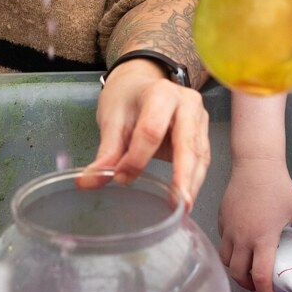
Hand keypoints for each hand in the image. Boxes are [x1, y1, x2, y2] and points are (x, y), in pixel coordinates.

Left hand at [88, 60, 211, 203]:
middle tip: (178, 203)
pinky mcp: (203, 133)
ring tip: (182, 209)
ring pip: (199, 155)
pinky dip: (194, 180)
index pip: (150, 130)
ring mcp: (200, 118)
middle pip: (186, 143)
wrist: (141, 82)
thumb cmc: (127, 99)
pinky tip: (185, 198)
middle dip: (183, 175)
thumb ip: (105, 152)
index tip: (120, 178)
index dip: (136, 157)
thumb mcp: (112, 119)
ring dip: (191, 183)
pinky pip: (201, 159)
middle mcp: (187, 103)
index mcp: (161, 93)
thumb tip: (88, 182)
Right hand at [217, 157, 291, 291]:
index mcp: (262, 238)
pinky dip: (230, 250)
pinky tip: (240, 245)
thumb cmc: (278, 186)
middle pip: (238, 274)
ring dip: (236, 270)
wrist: (255, 164)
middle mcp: (242, 238)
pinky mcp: (222, 219)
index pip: (261, 276)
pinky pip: (223, 242)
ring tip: (247, 269)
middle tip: (258, 286)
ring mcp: (229, 229)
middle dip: (248, 285)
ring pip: (226, 260)